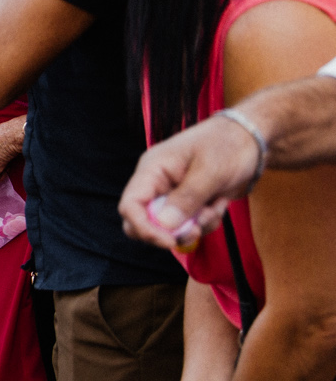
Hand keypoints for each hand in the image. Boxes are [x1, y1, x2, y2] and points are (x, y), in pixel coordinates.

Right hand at [118, 116, 258, 250]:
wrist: (251, 139)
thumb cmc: (228, 145)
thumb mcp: (210, 170)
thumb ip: (187, 198)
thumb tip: (165, 226)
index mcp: (152, 170)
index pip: (130, 205)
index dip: (144, 228)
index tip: (170, 241)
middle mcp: (157, 184)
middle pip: (143, 222)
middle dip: (169, 233)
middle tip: (195, 231)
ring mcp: (172, 194)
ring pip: (169, 228)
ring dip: (196, 226)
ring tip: (216, 206)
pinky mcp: (188, 203)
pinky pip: (189, 225)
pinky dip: (206, 222)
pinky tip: (219, 203)